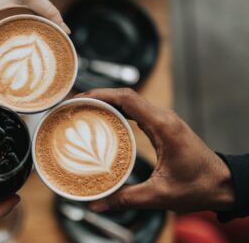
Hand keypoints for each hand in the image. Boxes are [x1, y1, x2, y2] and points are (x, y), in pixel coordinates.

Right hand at [76, 88, 234, 212]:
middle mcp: (163, 118)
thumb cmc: (199, 186)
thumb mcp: (159, 195)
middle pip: (125, 96)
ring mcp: (163, 120)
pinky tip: (104, 121)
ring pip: (130, 101)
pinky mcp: (162, 127)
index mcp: (163, 126)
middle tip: (74, 105)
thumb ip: (126, 198)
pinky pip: (136, 112)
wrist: (223, 184)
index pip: (128, 98)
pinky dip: (118, 112)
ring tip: (83, 110)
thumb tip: (97, 203)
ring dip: (107, 102)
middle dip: (98, 96)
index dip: (101, 94)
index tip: (80, 98)